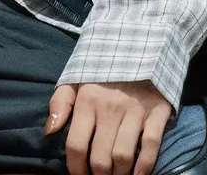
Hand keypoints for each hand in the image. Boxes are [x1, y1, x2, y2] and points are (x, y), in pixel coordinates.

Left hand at [45, 80, 171, 174]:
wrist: (140, 46)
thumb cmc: (104, 70)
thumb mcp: (76, 79)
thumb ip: (60, 102)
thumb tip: (49, 130)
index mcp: (87, 99)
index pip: (76, 144)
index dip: (75, 167)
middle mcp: (110, 106)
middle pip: (100, 156)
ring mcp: (135, 110)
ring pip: (123, 155)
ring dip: (119, 174)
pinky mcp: (157, 111)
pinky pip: (151, 145)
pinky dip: (145, 165)